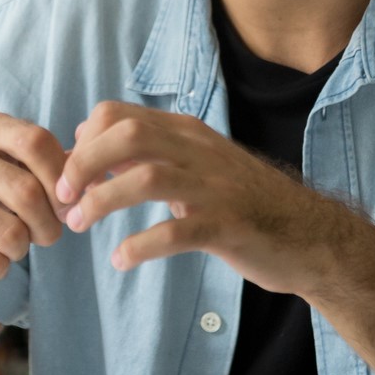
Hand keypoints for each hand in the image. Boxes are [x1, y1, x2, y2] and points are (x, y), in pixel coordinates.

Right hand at [0, 110, 68, 285]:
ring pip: (11, 233)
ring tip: (12, 244)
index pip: (36, 142)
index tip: (68, 202)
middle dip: (49, 225)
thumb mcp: (13, 165)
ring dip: (22, 249)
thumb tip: (93, 180)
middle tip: (47, 234)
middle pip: (27, 192)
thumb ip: (51, 165)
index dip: (63, 178)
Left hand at [56, 101, 343, 294]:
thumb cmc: (245, 203)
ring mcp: (216, 187)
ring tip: (79, 225)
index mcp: (187, 133)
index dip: (81, 141)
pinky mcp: (229, 226)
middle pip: (126, 135)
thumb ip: (151, 153)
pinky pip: (176, 231)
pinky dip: (141, 245)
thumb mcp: (198, 166)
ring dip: (102, 201)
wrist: (312, 236)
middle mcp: (199, 151)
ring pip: (146, 177)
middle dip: (82, 165)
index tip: (66, 174)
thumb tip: (89, 147)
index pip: (117, 115)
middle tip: (63, 198)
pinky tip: (122, 259)